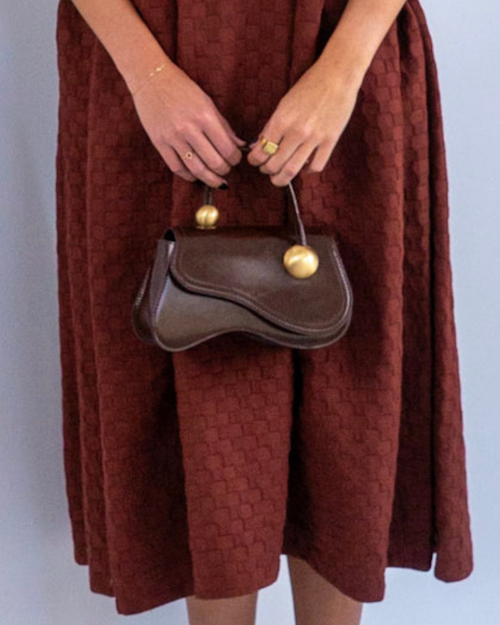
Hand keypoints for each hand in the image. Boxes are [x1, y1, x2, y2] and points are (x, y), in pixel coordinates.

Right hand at [132, 62, 246, 186]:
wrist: (150, 78)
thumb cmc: (182, 89)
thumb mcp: (207, 103)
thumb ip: (224, 126)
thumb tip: (240, 145)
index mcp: (205, 116)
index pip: (227, 149)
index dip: (235, 159)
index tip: (235, 159)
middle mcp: (189, 128)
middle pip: (214, 162)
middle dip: (224, 171)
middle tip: (226, 170)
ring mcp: (173, 137)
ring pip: (196, 169)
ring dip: (210, 179)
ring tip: (216, 181)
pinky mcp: (159, 143)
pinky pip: (177, 168)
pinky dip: (189, 176)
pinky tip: (196, 176)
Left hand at [246, 59, 362, 185]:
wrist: (338, 75)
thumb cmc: (309, 86)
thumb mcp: (284, 104)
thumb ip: (271, 126)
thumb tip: (259, 145)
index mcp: (282, 120)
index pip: (261, 151)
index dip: (254, 160)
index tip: (255, 161)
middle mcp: (297, 131)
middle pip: (274, 165)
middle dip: (267, 171)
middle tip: (266, 170)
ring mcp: (315, 138)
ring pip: (293, 170)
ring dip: (282, 178)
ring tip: (280, 177)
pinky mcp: (331, 141)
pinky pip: (316, 166)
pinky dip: (307, 171)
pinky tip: (304, 166)